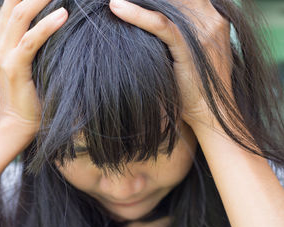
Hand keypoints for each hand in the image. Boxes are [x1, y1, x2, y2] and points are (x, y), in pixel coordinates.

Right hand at [0, 0, 67, 134]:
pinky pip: (30, 41)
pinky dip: (46, 26)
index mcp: (2, 40)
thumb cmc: (32, 95)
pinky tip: (63, 16)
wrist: (18, 123)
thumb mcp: (31, 64)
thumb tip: (62, 26)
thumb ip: (36, 45)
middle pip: (13, 3)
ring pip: (19, 16)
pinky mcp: (14, 67)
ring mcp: (3, 54)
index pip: (11, 5)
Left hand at [109, 0, 231, 128]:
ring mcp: (202, 32)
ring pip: (168, 3)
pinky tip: (116, 7)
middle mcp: (211, 19)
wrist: (211, 112)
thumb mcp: (195, 52)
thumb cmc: (199, 86)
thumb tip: (159, 24)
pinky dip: (137, 15)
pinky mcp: (188, 47)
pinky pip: (161, 24)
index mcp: (214, 19)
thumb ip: (184, 33)